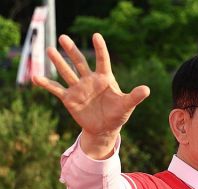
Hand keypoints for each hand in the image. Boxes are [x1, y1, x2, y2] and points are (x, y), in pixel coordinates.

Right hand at [33, 33, 149, 158]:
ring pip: (67, 71)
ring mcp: (78, 88)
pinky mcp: (69, 98)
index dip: (100, 49)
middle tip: (63, 37)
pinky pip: (56, 89)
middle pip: (80, 62)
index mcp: (105, 79)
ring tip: (50, 50)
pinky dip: (46, 83)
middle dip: (72, 50)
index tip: (96, 36)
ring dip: (58, 62)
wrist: (104, 128)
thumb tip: (147, 89)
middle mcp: (90, 80)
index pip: (102, 60)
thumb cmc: (118, 115)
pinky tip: (35, 77)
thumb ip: (135, 97)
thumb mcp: (127, 106)